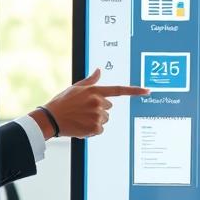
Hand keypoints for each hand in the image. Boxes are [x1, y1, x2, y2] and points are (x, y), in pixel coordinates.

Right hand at [29, 68, 148, 138]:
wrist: (51, 118)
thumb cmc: (63, 102)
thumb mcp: (76, 88)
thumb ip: (91, 80)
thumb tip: (99, 70)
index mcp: (95, 91)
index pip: (119, 90)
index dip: (135, 90)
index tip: (148, 90)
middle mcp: (98, 102)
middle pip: (109, 107)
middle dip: (99, 109)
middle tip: (84, 110)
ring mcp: (98, 116)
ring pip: (105, 119)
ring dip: (96, 120)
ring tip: (81, 118)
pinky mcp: (95, 128)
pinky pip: (100, 129)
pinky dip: (92, 130)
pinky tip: (81, 125)